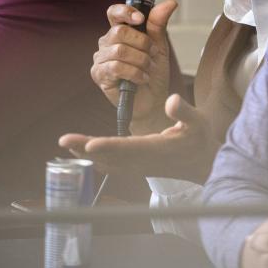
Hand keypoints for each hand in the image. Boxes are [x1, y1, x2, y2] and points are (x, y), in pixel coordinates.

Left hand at [58, 93, 222, 181]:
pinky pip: (111, 165)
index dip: (108, 146)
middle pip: (110, 156)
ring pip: (107, 162)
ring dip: (86, 154)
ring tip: (67, 144)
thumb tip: (172, 100)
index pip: (128, 148)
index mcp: (157, 149)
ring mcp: (138, 167)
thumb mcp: (198, 122)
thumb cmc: (200, 140)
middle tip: (64, 140)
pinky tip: (82, 152)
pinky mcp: (136, 167)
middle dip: (86, 148)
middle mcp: (144, 161)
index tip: (90, 144)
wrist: (203, 165)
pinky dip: (95, 159)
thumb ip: (184, 111)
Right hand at [91, 0, 177, 131]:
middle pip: (119, 31)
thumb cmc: (153, 73)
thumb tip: (170, 3)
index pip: (114, 12)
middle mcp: (106, 42)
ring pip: (120, 50)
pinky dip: (134, 73)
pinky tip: (142, 79)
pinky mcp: (99, 74)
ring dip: (141, 61)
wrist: (153, 100)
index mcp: (119, 32)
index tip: (140, 19)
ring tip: (147, 70)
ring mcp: (100, 58)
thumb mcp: (159, 46)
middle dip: (142, 43)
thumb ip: (159, 24)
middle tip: (152, 55)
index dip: (126, 12)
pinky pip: (116, 67)